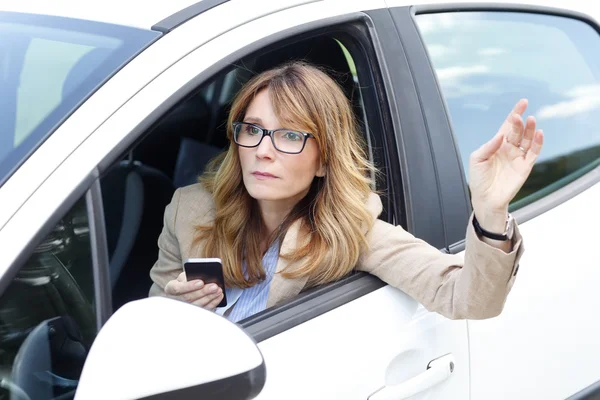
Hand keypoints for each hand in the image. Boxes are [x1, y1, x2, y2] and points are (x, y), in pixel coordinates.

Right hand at [164, 272, 223, 309]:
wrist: (185, 289)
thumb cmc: (185, 281)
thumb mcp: (184, 275)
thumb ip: (189, 275)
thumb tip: (202, 277)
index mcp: (170, 288)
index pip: (177, 288)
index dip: (189, 286)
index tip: (201, 282)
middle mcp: (175, 300)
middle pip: (189, 298)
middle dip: (203, 292)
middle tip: (214, 286)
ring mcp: (183, 308)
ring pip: (197, 305)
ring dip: (210, 297)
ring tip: (218, 290)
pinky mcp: (193, 313)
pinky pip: (204, 309)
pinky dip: (213, 302)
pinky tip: (219, 296)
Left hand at [469, 99, 543, 227]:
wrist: (485, 198)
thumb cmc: (479, 179)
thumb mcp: (477, 159)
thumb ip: (488, 146)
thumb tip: (501, 135)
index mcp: (497, 144)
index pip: (508, 125)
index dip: (515, 113)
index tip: (523, 102)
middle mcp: (509, 148)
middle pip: (518, 130)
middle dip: (519, 122)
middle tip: (519, 116)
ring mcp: (518, 157)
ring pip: (528, 139)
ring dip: (530, 129)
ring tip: (531, 120)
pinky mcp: (525, 167)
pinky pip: (534, 153)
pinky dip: (538, 143)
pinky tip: (539, 134)